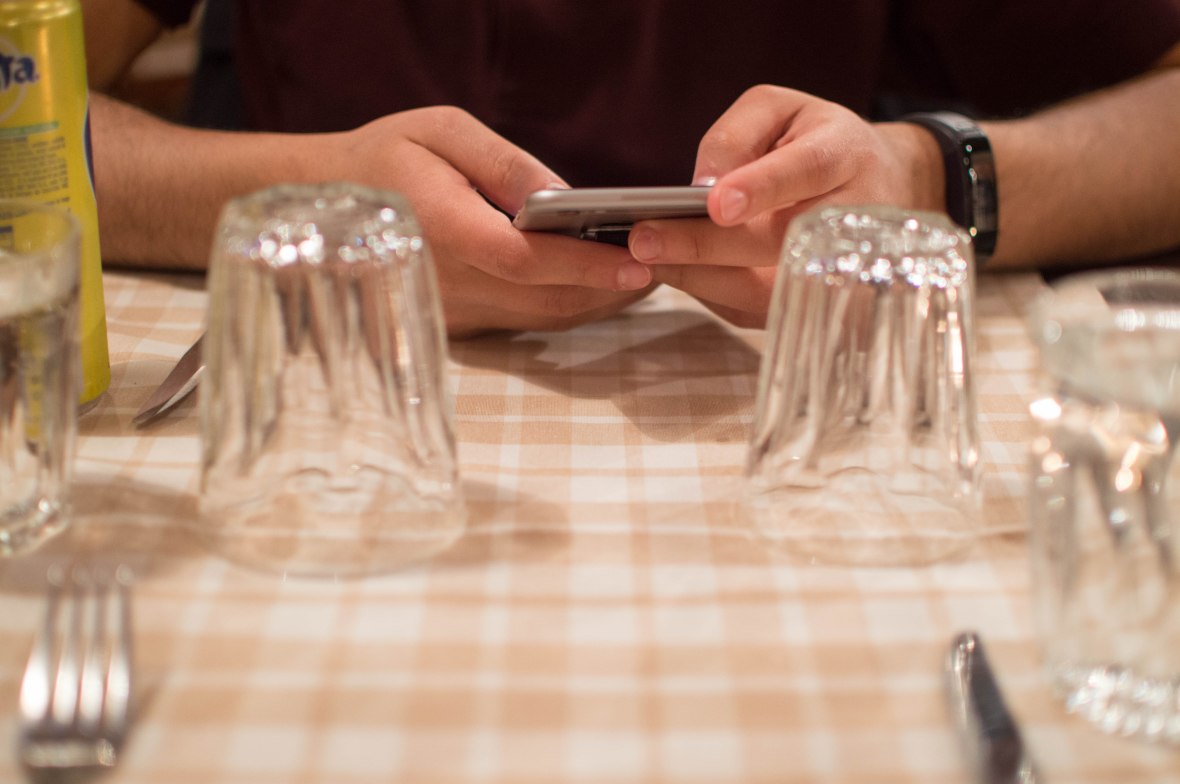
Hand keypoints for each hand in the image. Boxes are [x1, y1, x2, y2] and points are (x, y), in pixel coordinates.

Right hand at [326, 107, 653, 336]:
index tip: (639, 261)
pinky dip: (563, 307)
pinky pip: (520, 324)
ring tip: (643, 276)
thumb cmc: (384, 156)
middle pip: (545, 300)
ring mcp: (448, 312)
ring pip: (539, 320)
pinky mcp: (453, 325)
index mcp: (443, 229)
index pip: (526, 260)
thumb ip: (503, 165)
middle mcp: (446, 283)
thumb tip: (563, 198)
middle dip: (608, 288)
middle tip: (664, 266)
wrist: (318, 205)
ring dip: (594, 302)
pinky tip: (594, 287)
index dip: (586, 265)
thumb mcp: (441, 131)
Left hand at [628, 85, 940, 327]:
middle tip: (645, 240)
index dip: (762, 188)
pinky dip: (708, 292)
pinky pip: (755, 308)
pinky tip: (671, 271)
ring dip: (699, 278)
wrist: (882, 188)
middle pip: (778, 243)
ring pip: (766, 291)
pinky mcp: (817, 307)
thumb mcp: (782, 110)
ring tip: (643, 259)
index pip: (807, 170)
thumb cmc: (818, 142)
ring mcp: (839, 272)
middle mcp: (852, 218)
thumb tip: (701, 185)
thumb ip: (737, 133)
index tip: (716, 203)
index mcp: (845, 155)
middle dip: (706, 246)